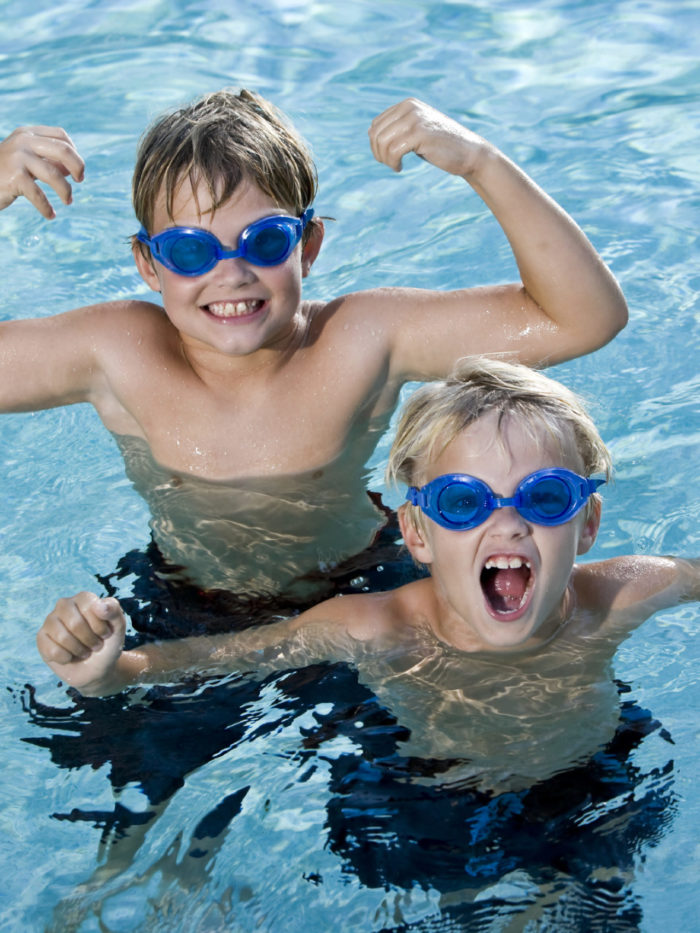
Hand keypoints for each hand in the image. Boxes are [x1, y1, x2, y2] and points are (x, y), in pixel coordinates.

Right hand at [0, 125, 84, 217]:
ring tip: (68, 201)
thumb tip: (72, 170)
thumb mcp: (26, 160)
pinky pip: (39, 195)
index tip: (76, 169)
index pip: (60, 136)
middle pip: (63, 150)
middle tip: (80, 181)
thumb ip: (47, 161)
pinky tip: (50, 215)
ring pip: (54, 175)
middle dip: (78, 167)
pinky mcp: (15, 177)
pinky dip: (47, 208)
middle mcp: (24, 141)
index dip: (74, 152)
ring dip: (66, 191)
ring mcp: (18, 158)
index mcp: (28, 134)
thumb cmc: (4, 171)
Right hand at [37, 592, 126, 691]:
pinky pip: (52, 650)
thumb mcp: (118, 628)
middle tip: (95, 645)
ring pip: (62, 637)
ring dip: (79, 650)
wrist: (97, 668)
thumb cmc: (108, 644)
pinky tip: (69, 656)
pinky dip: (66, 658)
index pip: (90, 607)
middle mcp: (65, 605)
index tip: (105, 634)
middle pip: (75, 623)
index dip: (100, 626)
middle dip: (89, 640)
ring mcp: (50, 620)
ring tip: (84, 651)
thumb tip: (99, 605)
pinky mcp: (41, 637)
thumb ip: (114, 611)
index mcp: (84, 598)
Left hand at [368, 98, 490, 177]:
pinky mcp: (420, 134)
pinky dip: (392, 163)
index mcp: (407, 104)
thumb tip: (371, 133)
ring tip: (395, 166)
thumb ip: (397, 128)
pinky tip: (400, 168)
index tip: (387, 158)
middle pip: (376, 134)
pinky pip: (393, 150)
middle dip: (378, 154)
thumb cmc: (441, 147)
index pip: (376, 124)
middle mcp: (410, 108)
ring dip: (385, 160)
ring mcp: (415, 119)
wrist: (469, 153)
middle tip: (390, 164)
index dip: (376, 145)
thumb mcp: (417, 131)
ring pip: (382, 142)